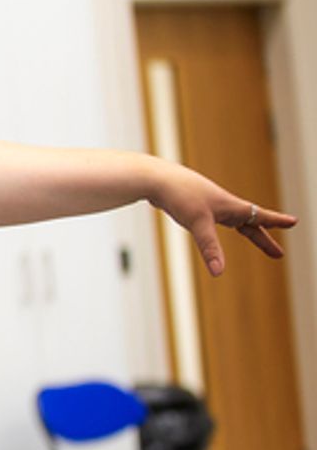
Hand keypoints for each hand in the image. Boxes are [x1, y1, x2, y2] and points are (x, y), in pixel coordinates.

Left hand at [150, 163, 295, 276]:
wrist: (154, 177)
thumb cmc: (179, 195)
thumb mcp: (198, 224)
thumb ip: (210, 249)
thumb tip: (219, 272)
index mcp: (229, 206)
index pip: (259, 216)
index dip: (276, 221)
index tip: (294, 222)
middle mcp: (221, 203)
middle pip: (249, 222)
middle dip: (263, 238)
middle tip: (277, 253)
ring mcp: (206, 202)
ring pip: (231, 218)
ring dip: (245, 228)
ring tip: (253, 233)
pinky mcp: (191, 203)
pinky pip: (213, 216)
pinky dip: (222, 222)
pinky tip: (213, 222)